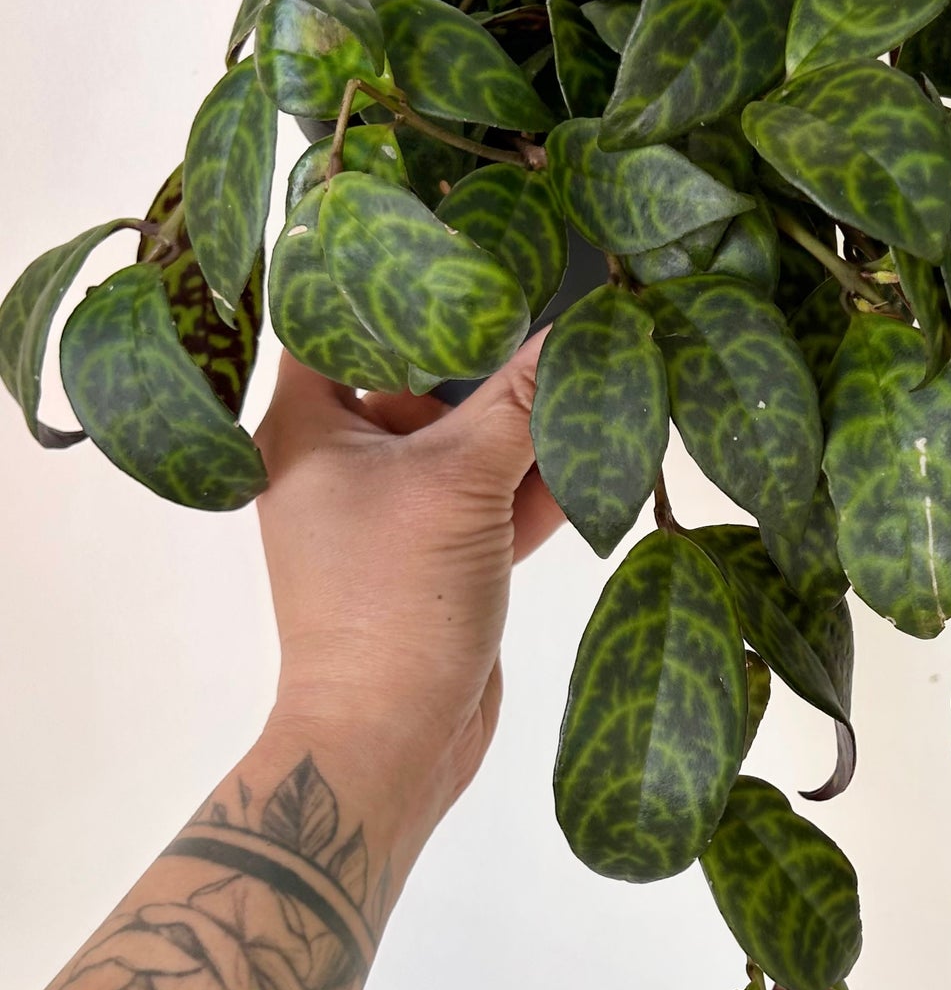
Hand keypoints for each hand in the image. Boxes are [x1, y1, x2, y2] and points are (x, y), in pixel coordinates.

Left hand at [252, 335, 562, 845]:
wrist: (393, 740)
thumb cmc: (392, 599)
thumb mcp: (460, 482)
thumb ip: (523, 400)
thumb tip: (587, 324)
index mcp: (309, 431)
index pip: (341, 327)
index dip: (397, 287)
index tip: (467, 249)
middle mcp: (344, 465)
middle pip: (422, 383)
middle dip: (491, 361)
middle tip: (554, 307)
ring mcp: (395, 514)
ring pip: (468, 447)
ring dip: (529, 428)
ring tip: (597, 378)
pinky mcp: (442, 557)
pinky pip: (493, 499)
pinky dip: (539, 482)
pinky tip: (603, 450)